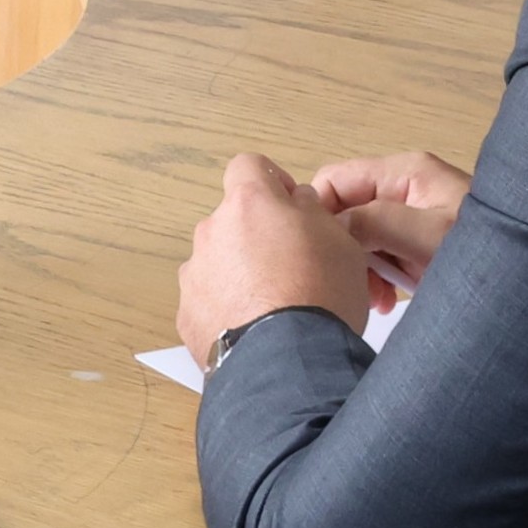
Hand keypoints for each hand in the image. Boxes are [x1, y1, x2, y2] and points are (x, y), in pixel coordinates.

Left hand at [174, 151, 373, 369]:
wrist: (287, 361)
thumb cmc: (320, 297)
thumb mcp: (341, 240)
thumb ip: (312, 210)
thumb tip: (297, 203)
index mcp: (249, 203)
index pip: (249, 166)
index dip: (273, 183)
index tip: (292, 207)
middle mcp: (212, 231)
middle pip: (233, 220)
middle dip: (258, 237)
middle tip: (293, 268)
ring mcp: (194, 274)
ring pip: (219, 262)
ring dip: (241, 275)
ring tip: (276, 307)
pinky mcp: (187, 314)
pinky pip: (209, 301)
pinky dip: (228, 310)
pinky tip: (257, 331)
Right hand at [307, 150, 471, 308]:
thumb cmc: (485, 254)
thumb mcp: (426, 236)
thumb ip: (373, 222)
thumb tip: (329, 226)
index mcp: (404, 172)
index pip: (336, 179)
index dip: (320, 214)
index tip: (318, 253)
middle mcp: (405, 188)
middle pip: (347, 209)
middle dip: (344, 247)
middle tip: (353, 284)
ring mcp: (413, 216)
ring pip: (361, 236)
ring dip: (360, 267)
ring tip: (376, 299)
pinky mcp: (420, 243)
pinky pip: (382, 254)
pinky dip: (377, 277)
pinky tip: (388, 300)